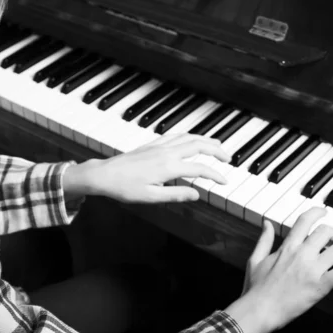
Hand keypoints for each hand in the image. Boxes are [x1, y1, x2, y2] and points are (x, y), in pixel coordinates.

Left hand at [65, 133, 229, 202]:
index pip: (200, 169)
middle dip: (216, 150)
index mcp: (168, 167)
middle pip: (198, 145)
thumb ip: (175, 195)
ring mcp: (159, 146)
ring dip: (205, 139)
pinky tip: (191, 139)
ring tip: (217, 144)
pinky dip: (189, 136)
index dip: (215, 175)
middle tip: (228, 158)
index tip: (225, 181)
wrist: (104, 174)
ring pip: (188, 137)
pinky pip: (175, 135)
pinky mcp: (152, 145)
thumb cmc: (124, 188)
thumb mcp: (151, 197)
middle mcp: (166, 153)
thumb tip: (197, 194)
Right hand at [225, 207, 332, 332]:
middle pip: (325, 232)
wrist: (260, 310)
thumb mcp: (255, 259)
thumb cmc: (255, 287)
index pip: (305, 221)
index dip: (317, 212)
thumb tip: (266, 223)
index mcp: (287, 247)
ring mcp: (312, 270)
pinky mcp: (320, 287)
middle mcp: (301, 255)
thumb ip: (264, 240)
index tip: (323, 212)